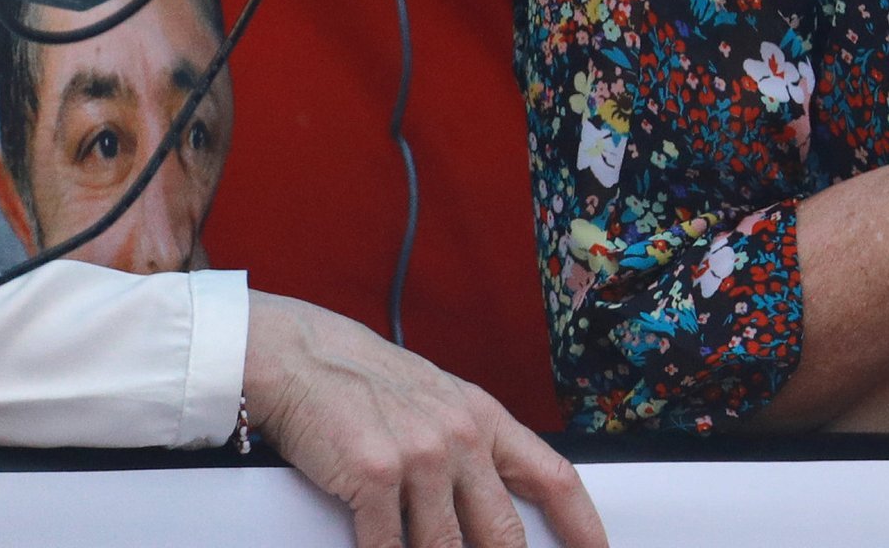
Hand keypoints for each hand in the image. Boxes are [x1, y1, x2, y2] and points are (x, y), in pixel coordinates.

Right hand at [244, 291, 606, 547]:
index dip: (582, 523)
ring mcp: (422, 457)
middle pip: (502, 529)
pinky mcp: (376, 476)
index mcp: (486, 419)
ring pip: (445, 546)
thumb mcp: (439, 405)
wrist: (306, 359)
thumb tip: (492, 502)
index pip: (553, 477)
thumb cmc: (368, 385)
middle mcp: (463, 437)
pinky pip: (389, 544)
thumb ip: (471, 449)